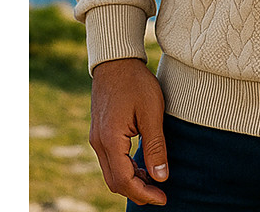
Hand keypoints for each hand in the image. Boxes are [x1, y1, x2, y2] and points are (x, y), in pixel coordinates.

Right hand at [89, 57, 168, 205]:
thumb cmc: (136, 82)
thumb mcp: (152, 112)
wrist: (116, 61)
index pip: (124, 181)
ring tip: (155, 181)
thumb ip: (156, 146)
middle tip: (160, 195)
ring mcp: (97, 138)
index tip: (163, 198)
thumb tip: (161, 177)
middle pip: (115, 182)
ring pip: (112, 173)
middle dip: (137, 192)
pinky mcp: (100, 133)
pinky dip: (126, 169)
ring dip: (132, 181)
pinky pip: (111, 161)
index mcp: (110, 140)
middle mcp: (99, 143)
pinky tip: (142, 166)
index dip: (144, 193)